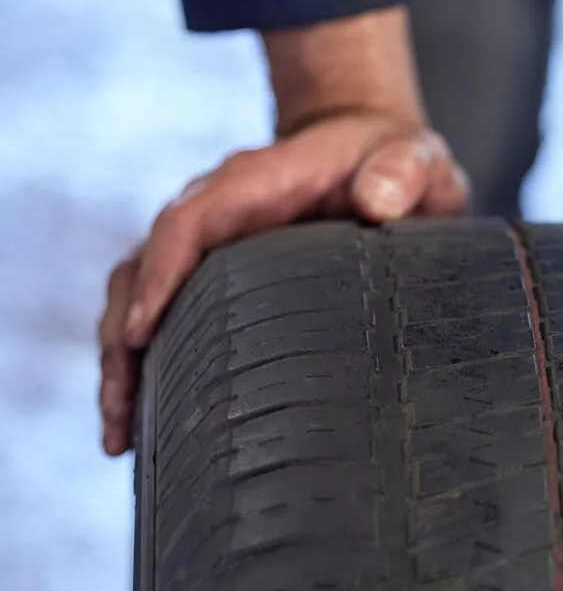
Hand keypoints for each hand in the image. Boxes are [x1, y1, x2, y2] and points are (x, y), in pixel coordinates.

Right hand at [97, 112, 467, 454]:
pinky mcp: (216, 275)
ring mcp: (211, 244)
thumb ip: (402, 171)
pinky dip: (151, 364)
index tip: (141, 331)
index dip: (160, 274)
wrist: (371, 150)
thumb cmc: (392, 159)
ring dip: (124, 365)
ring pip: (139, 297)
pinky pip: (168, 315)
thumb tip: (377, 204)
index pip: (189, 223)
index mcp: (256, 182)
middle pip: (142, 269)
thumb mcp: (414, 158)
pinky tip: (149, 426)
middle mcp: (217, 211)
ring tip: (120, 440)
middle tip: (120, 418)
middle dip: (123, 342)